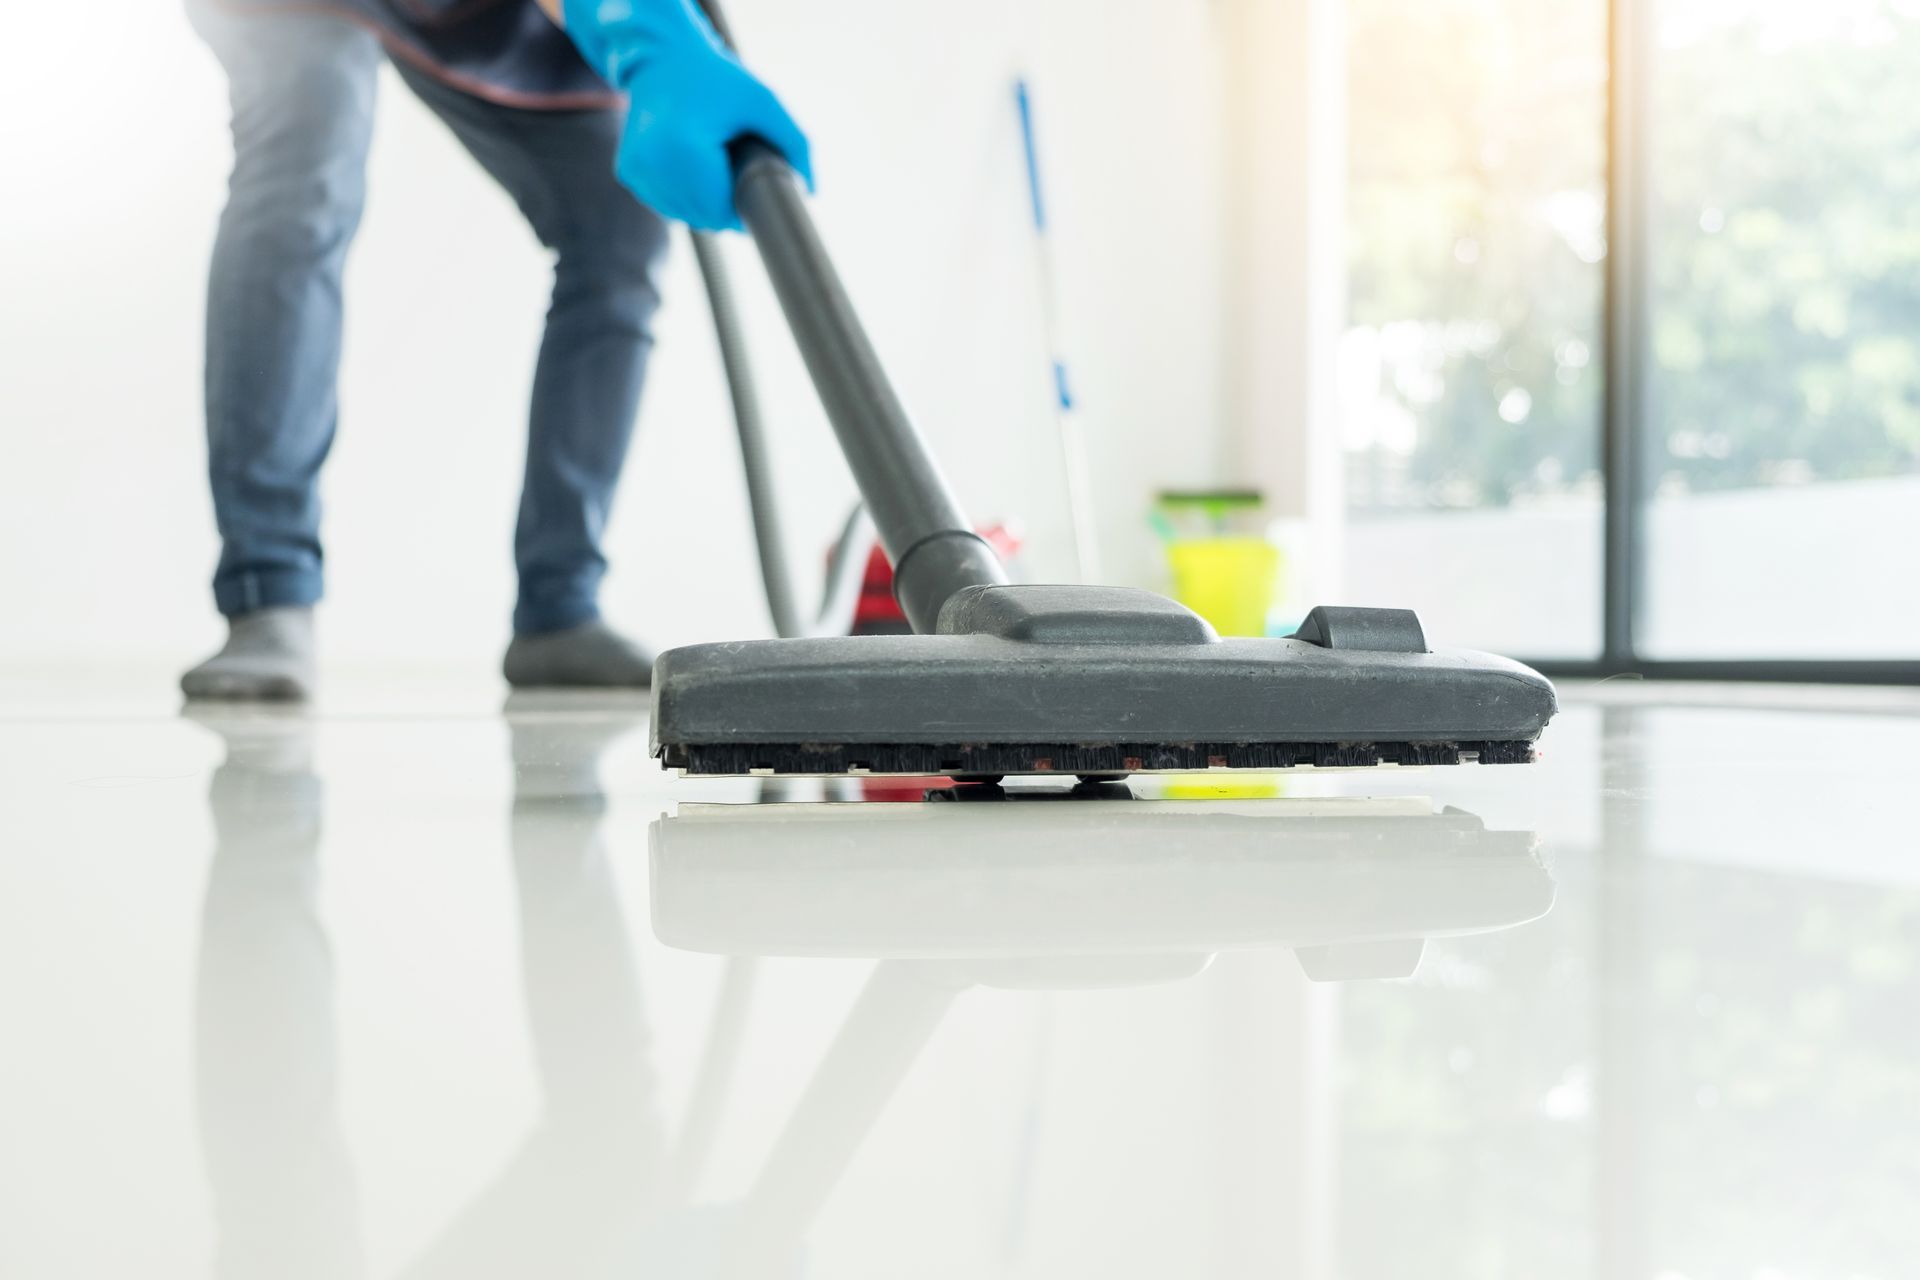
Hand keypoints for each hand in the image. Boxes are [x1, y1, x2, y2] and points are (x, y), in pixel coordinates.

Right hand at [562, 0, 812, 229]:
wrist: (662, 60)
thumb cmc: (716, 79)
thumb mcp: (763, 101)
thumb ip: (795, 144)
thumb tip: (811, 192)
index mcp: (682, 150)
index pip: (720, 212)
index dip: (742, 207)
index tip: (750, 183)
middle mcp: (652, 164)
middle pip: (703, 218)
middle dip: (724, 203)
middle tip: (732, 167)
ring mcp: (636, 171)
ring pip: (685, 215)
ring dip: (704, 201)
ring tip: (710, 160)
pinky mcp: (629, 173)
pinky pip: (667, 203)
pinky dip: (683, 192)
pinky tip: (690, 164)